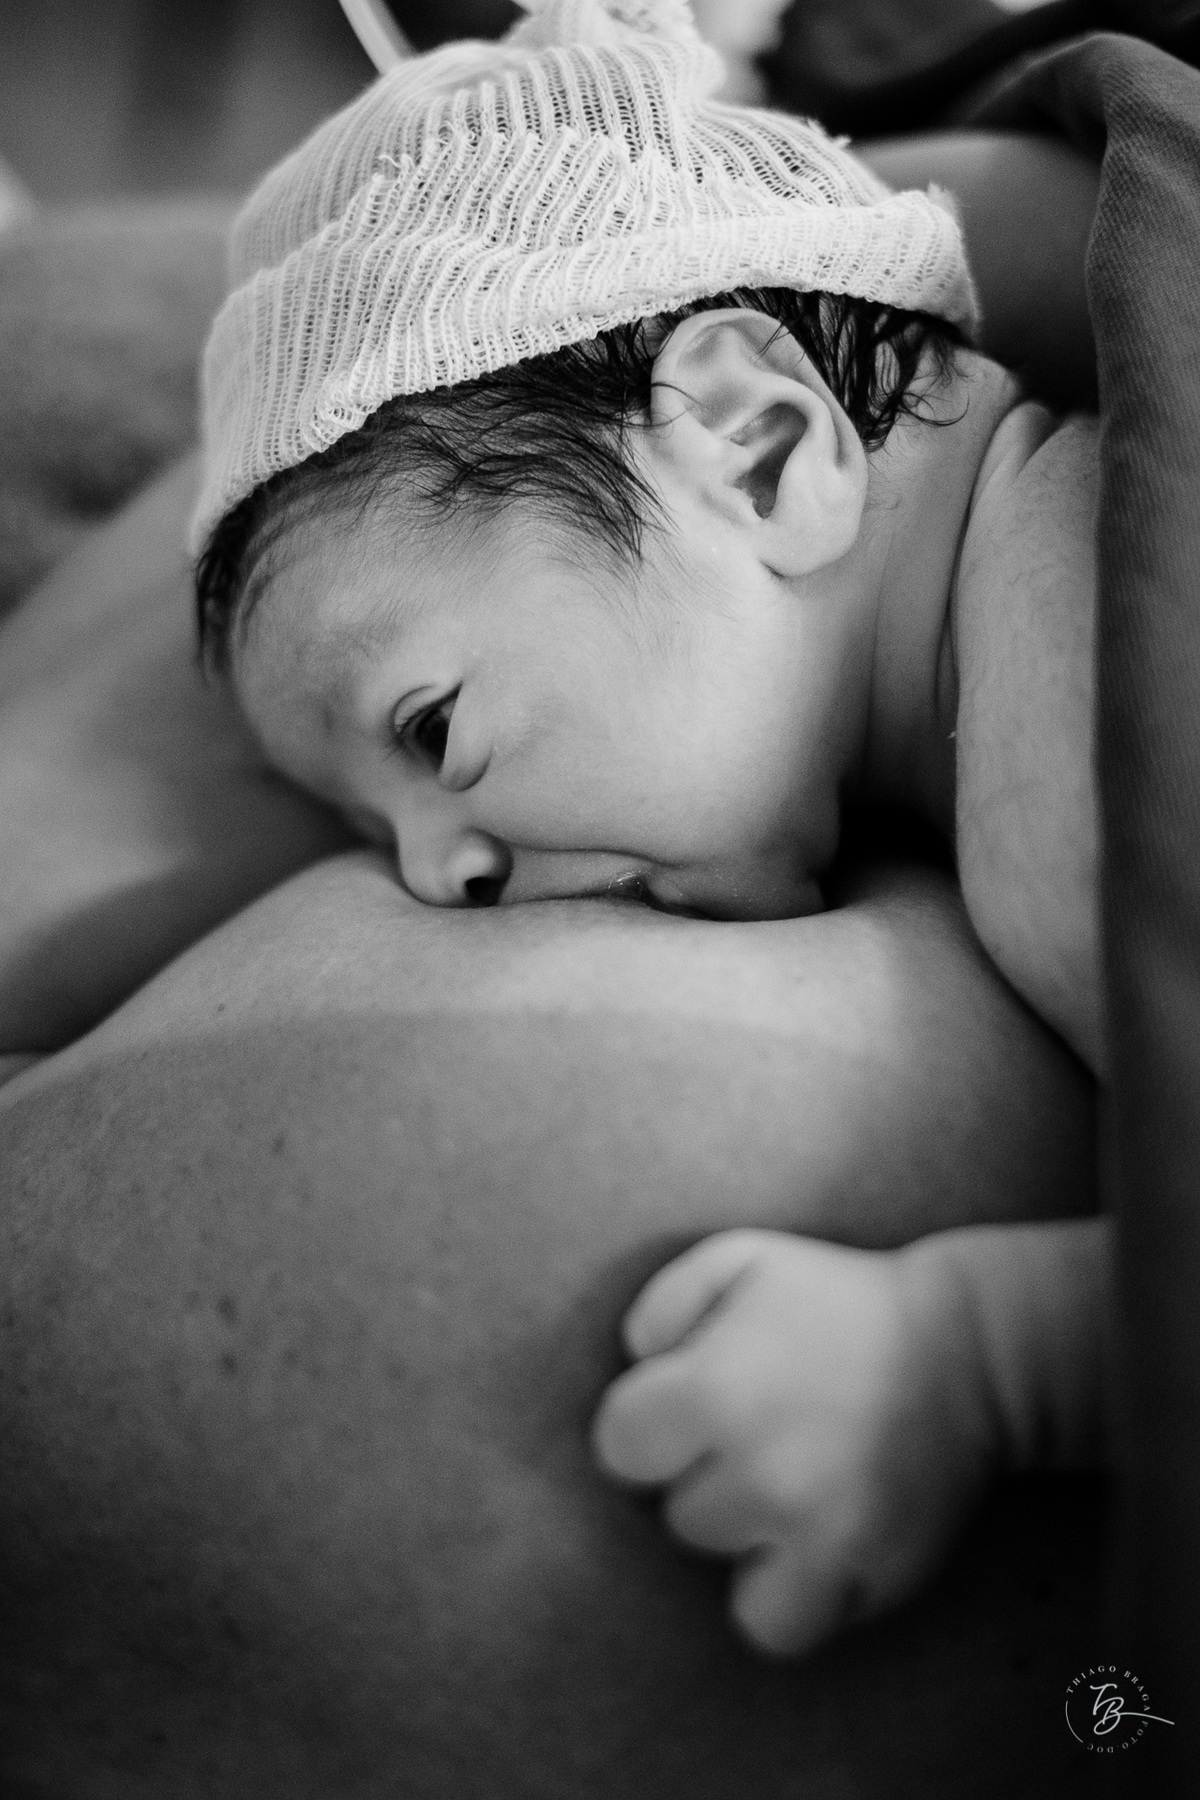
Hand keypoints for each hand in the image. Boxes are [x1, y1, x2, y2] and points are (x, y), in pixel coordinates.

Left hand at [592, 1229, 996, 1654]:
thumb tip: (636, 1371)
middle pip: (675, 1511)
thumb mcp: (739, 1259)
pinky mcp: (863, 1574)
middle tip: (767, 1430)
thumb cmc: (839, 1301)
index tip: (697, 1402)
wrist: (970, 1350)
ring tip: (797, 1478)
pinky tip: (810, 1542)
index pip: (619, 1446)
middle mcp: (759, 1471)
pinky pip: (776, 1626)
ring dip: (748, 1530)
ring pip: (721, 1565)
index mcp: (714, 1390)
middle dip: (709, 1472)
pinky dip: (784, 1594)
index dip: (652, 1423)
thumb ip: (660, 1309)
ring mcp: (814, 1532)